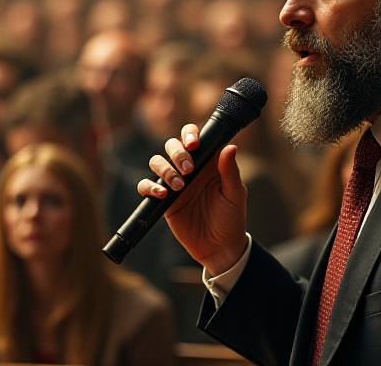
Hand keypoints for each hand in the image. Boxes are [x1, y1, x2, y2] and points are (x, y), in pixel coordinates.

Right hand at [137, 123, 248, 275]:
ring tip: (180, 187)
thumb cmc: (231, 217)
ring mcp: (174, 183)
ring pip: (157, 162)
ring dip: (165, 169)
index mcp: (207, 161)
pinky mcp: (163, 200)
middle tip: (189, 170)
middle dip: (176, 153)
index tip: (193, 144)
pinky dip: (149, 187)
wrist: (219, 247)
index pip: (194, 137)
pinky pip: (146, 186)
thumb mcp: (235, 194)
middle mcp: (189, 168)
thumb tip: (231, 146)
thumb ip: (230, 170)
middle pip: (171, 145)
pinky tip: (163, 195)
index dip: (189, 134)